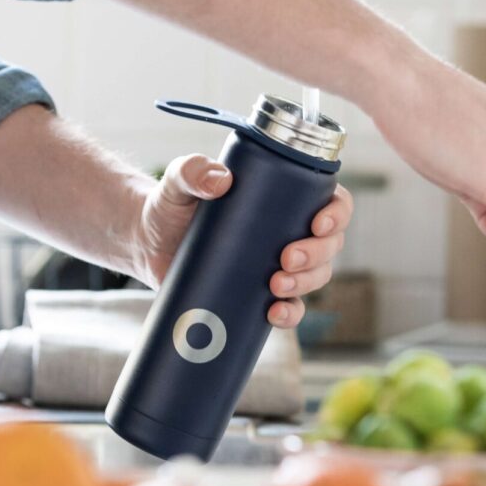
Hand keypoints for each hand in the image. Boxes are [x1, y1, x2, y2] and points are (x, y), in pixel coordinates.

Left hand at [133, 153, 352, 327]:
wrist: (148, 243)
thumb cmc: (170, 204)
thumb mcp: (178, 181)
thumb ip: (191, 171)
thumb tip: (219, 180)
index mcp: (285, 197)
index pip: (332, 201)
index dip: (337, 214)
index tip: (318, 224)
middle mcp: (289, 230)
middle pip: (330, 245)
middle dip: (317, 254)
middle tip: (286, 258)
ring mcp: (277, 265)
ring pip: (316, 277)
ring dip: (307, 283)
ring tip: (276, 285)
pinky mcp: (259, 294)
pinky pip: (290, 308)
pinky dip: (290, 314)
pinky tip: (274, 314)